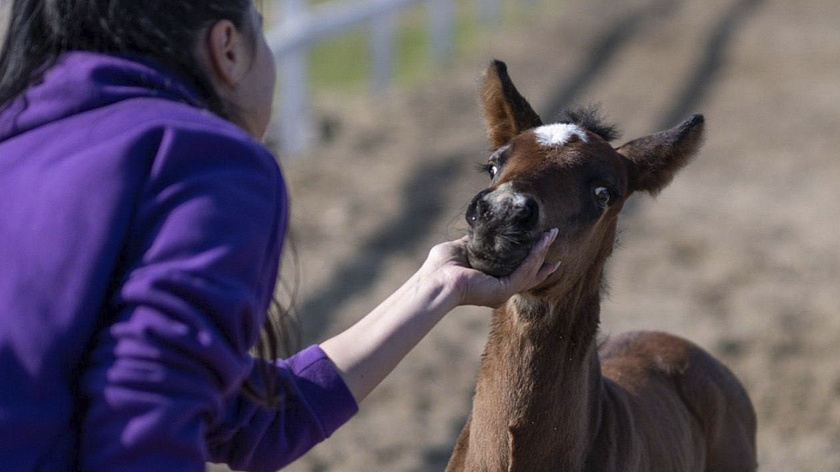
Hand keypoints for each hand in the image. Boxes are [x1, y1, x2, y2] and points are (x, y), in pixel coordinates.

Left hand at [421, 229, 559, 307]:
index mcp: (490, 282)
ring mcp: (503, 291)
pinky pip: (524, 271)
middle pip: (530, 272)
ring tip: (550, 234)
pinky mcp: (503, 290)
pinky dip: (534, 255)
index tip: (544, 245)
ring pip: (530, 270)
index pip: (517, 271)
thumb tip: (485, 228)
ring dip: (541, 251)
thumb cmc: (441, 267)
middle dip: (543, 254)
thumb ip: (476, 241)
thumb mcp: (461, 248)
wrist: (436, 280)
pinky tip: (541, 242)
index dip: (533, 260)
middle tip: (553, 235)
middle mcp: (499, 289)